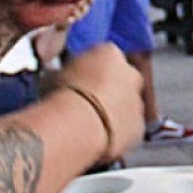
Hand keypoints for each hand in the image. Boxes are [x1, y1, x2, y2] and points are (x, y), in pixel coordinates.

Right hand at [50, 44, 143, 164]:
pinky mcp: (139, 127)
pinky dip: (118, 133)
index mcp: (109, 53)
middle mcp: (130, 74)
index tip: (79, 82)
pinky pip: (128, 129)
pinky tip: (99, 139)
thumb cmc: (61, 95)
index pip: (104, 57)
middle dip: (109, 90)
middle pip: (122, 80)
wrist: (77, 126)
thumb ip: (63, 73)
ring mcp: (137, 101)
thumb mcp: (53, 75)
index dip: (90, 71)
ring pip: (127, 106)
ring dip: (114, 113)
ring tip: (90, 125)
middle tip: (87, 104)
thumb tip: (57, 77)